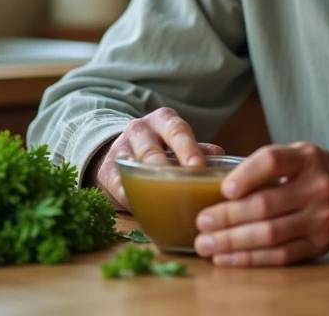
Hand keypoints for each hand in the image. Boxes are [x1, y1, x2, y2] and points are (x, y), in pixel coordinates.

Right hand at [92, 107, 225, 210]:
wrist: (121, 154)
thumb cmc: (162, 149)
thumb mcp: (179, 144)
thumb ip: (199, 150)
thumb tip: (221, 160)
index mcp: (164, 121)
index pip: (177, 130)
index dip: (188, 148)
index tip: (198, 166)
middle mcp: (141, 130)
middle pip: (153, 148)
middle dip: (167, 167)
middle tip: (181, 184)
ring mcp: (121, 148)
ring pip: (135, 164)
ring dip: (150, 183)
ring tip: (165, 200)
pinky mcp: (107, 170)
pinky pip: (118, 185)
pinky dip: (130, 196)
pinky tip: (140, 206)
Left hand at [193, 142, 328, 266]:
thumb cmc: (320, 172)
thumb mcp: (301, 155)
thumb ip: (268, 165)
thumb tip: (216, 185)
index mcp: (308, 158)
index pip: (274, 161)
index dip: (246, 175)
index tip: (224, 189)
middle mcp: (318, 187)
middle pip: (266, 205)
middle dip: (228, 217)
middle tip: (201, 223)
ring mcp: (321, 219)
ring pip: (270, 234)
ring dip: (233, 242)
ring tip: (206, 244)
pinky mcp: (320, 245)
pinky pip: (281, 255)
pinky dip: (251, 259)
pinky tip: (228, 259)